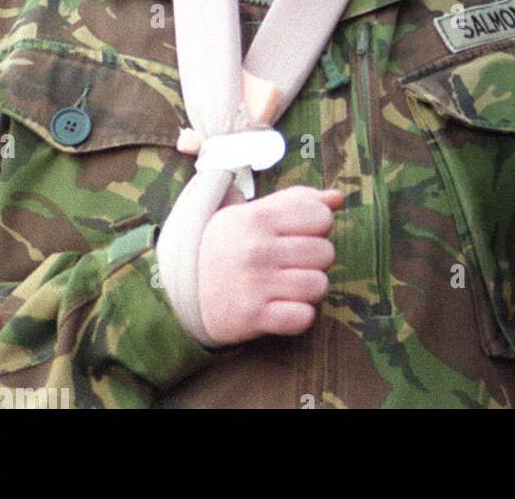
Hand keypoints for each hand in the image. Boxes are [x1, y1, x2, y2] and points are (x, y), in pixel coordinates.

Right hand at [197, 185, 342, 345]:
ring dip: (309, 289)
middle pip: (325, 253)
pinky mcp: (253, 317)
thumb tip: (338, 198)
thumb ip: (297, 201)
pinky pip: (303, 318)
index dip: (317, 227)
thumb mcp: (252, 213)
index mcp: (258, 217)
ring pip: (318, 286)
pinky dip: (299, 316)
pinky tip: (283, 308)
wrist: (176, 291)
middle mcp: (258, 248)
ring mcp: (255, 284)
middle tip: (292, 263)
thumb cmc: (224, 246)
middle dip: (314, 260)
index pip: (321, 217)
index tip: (298, 235)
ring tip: (288, 286)